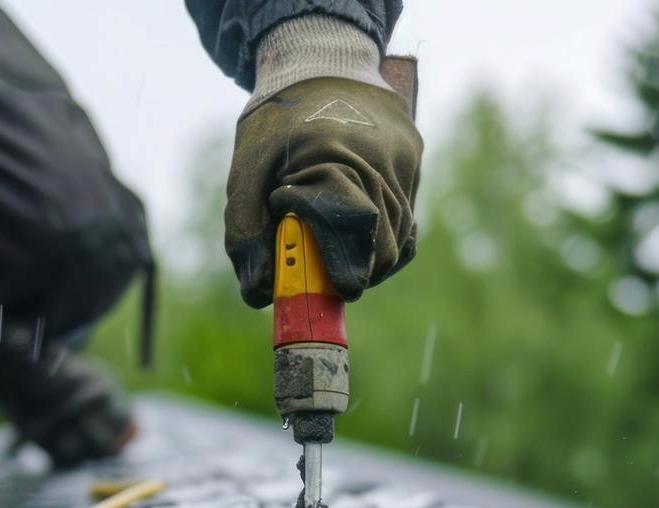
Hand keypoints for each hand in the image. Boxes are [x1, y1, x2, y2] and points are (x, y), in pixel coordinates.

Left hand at [225, 76, 421, 307]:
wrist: (319, 61)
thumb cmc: (276, 121)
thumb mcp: (245, 173)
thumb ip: (244, 233)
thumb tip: (259, 295)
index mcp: (337, 160)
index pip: (352, 237)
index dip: (342, 272)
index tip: (327, 288)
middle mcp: (381, 162)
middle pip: (383, 250)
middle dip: (356, 273)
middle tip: (326, 276)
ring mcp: (404, 161)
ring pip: (399, 239)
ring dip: (370, 257)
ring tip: (336, 249)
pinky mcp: (413, 159)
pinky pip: (407, 218)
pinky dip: (385, 237)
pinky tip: (360, 234)